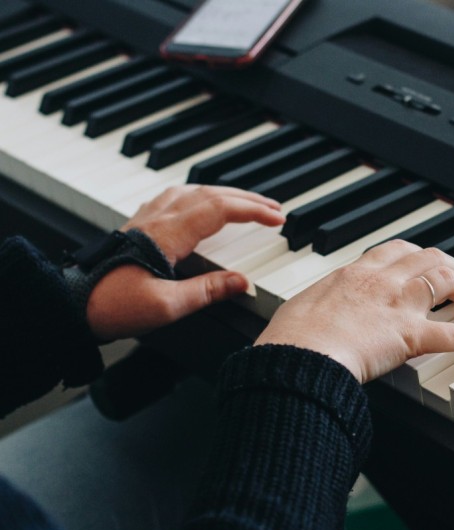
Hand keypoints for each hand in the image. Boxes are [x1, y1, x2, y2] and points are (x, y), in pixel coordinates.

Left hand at [87, 185, 284, 340]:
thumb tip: (241, 282)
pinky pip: (173, 197)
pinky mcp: (138, 226)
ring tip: (245, 203)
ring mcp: (146, 219)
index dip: (253, 212)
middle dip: (247, 199)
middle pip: (210, 194)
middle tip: (273, 209)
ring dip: (224, 193)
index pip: (220, 210)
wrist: (69, 304)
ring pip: (192, 190)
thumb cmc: (111, 305)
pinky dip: (198, 194)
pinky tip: (199, 202)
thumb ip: (207, 291)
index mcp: (168, 234)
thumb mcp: (166, 306)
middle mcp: (157, 219)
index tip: (276, 219)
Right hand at [254, 240, 453, 382]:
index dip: (418, 256)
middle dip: (452, 266)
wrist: (297, 356)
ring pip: (446, 280)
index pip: (396, 250)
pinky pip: (453, 334)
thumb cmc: (292, 340)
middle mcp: (380, 281)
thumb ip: (319, 307)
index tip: (426, 265)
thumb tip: (310, 317)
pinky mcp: (409, 335)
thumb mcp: (302, 309)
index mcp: (354, 274)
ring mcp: (397, 304)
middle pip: (429, 257)